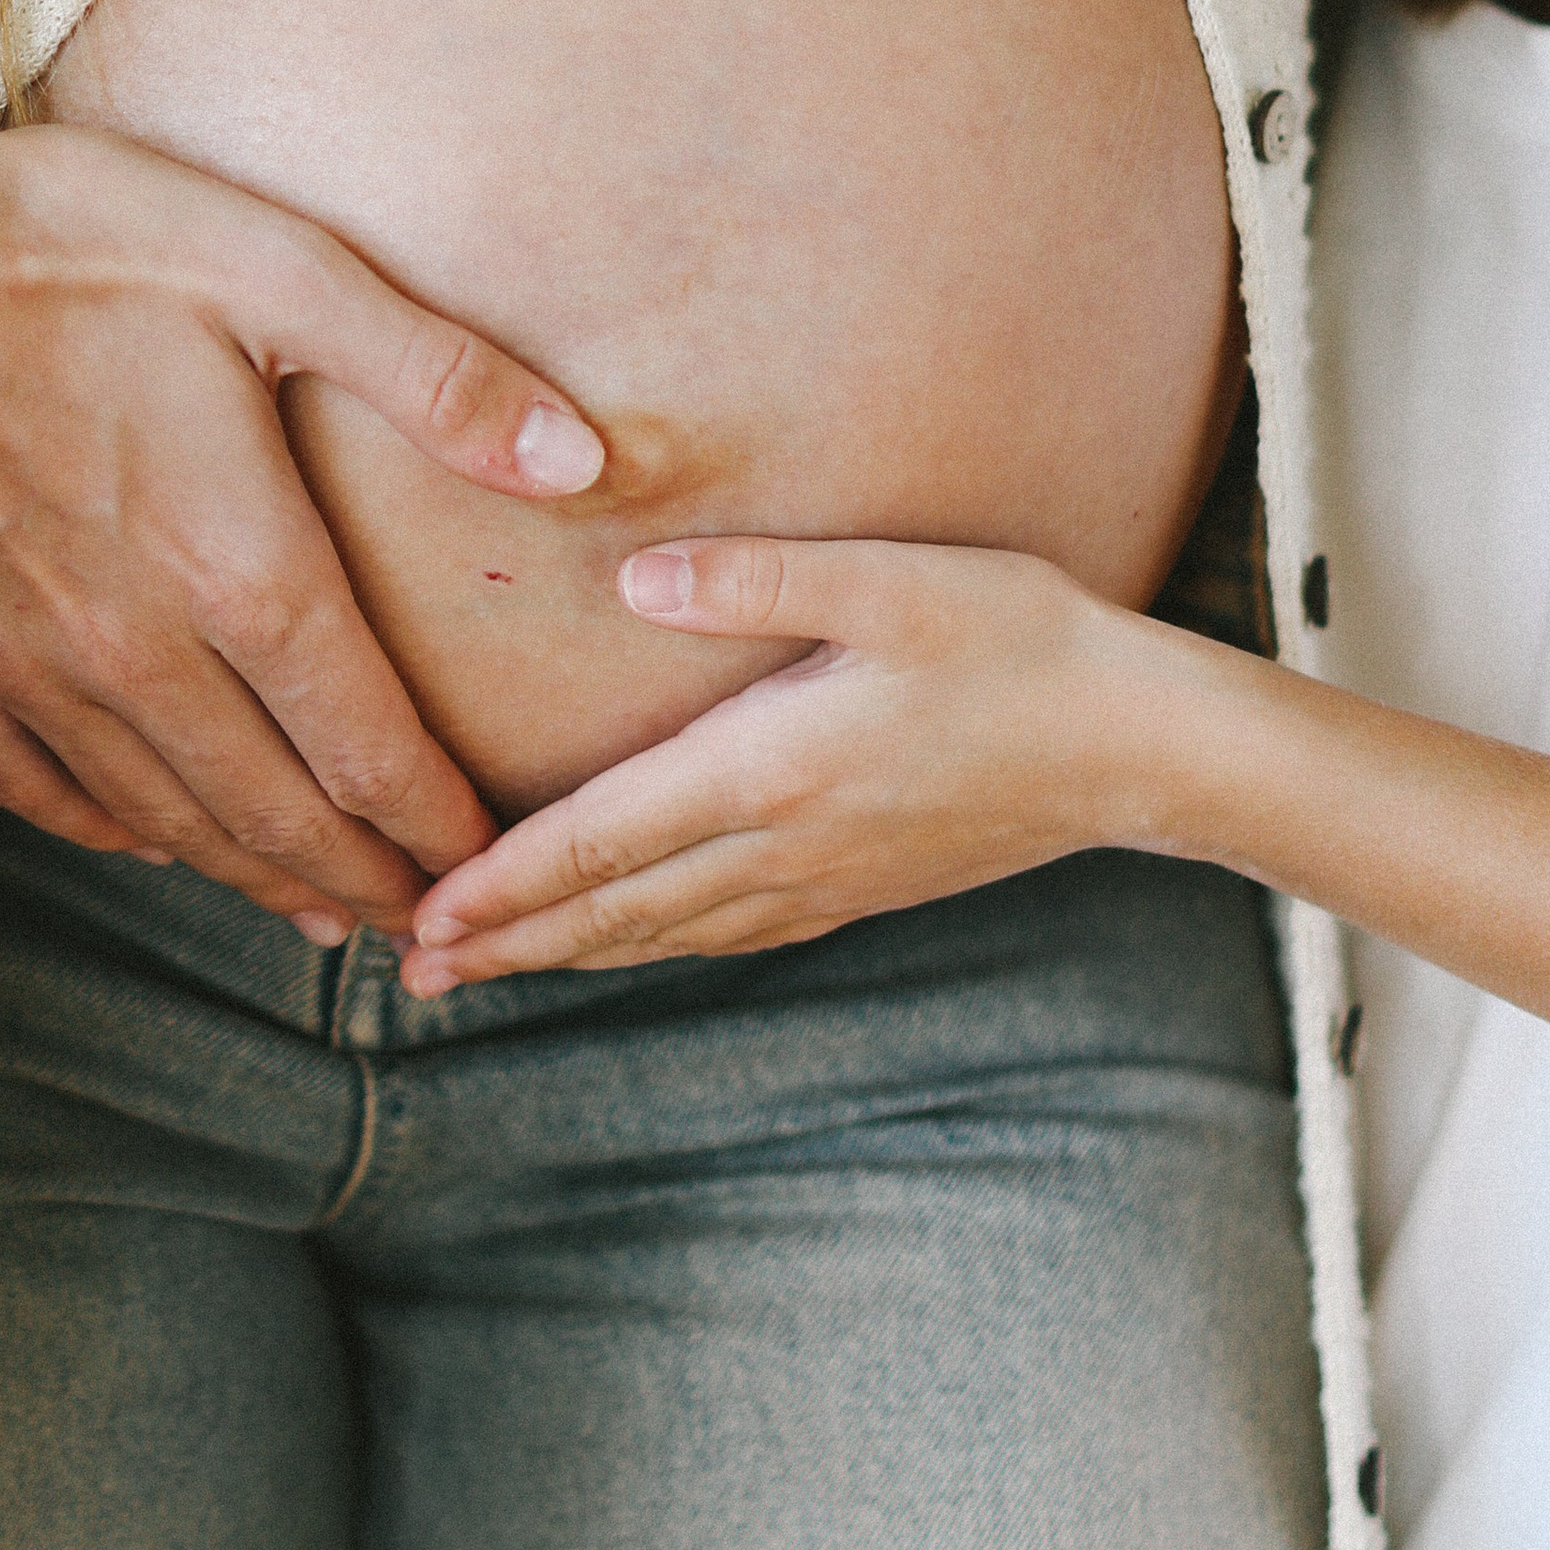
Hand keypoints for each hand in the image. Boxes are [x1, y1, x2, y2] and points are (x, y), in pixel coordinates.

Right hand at [0, 116, 605, 938]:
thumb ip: (436, 375)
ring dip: (252, 877)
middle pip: (276, 816)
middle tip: (428, 929)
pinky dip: (109, 832)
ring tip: (319, 912)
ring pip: (162, 820)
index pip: (368, 751)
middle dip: (365, 882)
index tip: (492, 860)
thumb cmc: (69, 242)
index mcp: (236, 570)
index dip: (439, 825)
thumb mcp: (282, 267)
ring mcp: (27, 666)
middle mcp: (135, 653)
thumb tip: (581, 462)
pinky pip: (36, 788)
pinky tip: (146, 839)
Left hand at [401, 537, 1152, 988]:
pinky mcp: (858, 887)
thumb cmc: (1022, 644)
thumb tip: (634, 578)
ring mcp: (822, 880)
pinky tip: (626, 944)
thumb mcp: (894, 583)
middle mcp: (782, 845)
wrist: (1142, 746)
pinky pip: (725, 934)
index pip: (601, 841)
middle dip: (506, 941)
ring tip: (484, 972)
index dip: (503, 883)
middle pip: (612, 909)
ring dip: (566, 953)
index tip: (422, 915)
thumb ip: (756, 577)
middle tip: (407, 970)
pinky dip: (650, 946)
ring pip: (663, 933)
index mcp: (770, 770)